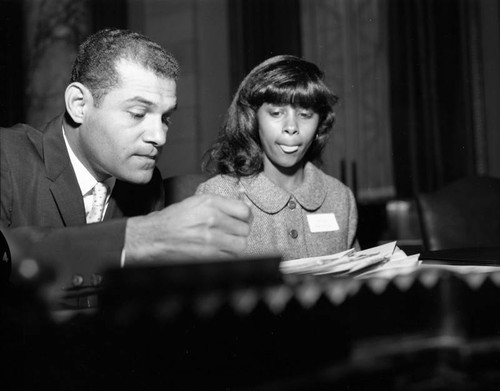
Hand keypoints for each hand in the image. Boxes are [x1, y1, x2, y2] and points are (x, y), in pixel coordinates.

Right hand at [124, 194, 251, 262]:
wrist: (153, 237)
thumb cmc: (172, 220)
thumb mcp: (196, 203)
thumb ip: (220, 205)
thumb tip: (243, 208)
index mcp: (209, 202)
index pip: (244, 210)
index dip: (245, 217)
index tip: (242, 220)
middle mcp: (212, 218)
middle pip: (244, 228)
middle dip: (239, 231)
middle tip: (231, 232)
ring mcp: (211, 238)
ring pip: (241, 244)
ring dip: (235, 244)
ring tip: (226, 242)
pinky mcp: (208, 255)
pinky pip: (230, 256)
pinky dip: (227, 255)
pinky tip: (218, 251)